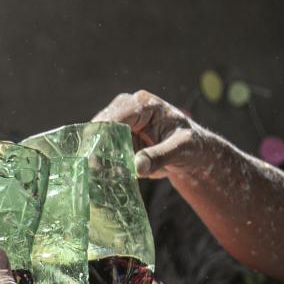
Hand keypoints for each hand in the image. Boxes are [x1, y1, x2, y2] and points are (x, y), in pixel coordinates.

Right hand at [94, 90, 215, 179]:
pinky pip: (100, 150)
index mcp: (143, 105)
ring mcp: (119, 123)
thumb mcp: (180, 150)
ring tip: (98, 178)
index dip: (102, 137)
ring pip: (95, 139)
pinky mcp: (115, 138)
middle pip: (99, 127)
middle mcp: (126, 109)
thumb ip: (159, 156)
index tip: (94, 160)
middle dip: (94, 149)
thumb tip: (137, 166)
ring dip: (95, 158)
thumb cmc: (190, 145)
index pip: (114, 117)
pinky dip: (100, 164)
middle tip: (94, 173)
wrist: (190, 153)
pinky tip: (103, 177)